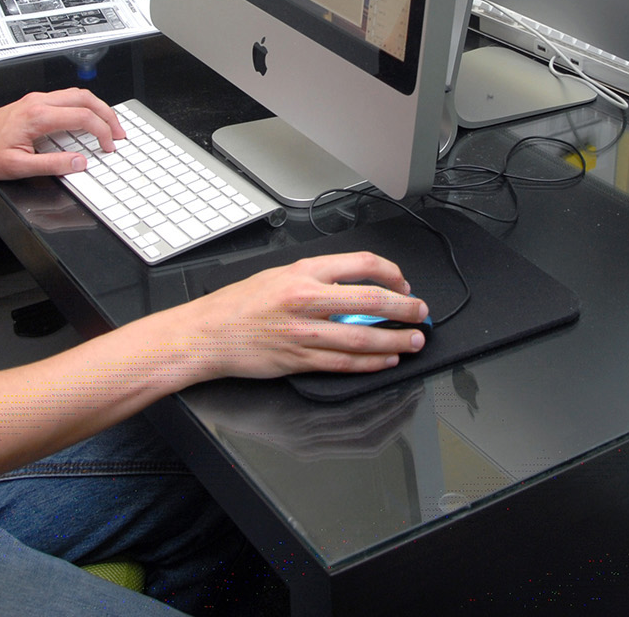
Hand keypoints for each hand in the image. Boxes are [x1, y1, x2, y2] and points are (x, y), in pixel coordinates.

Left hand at [0, 88, 125, 180]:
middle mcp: (37, 102)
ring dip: (96, 108)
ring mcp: (34, 100)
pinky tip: (86, 120)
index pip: (82, 117)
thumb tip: (79, 162)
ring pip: (76, 94)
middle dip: (107, 114)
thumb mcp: (18, 167)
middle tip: (119, 132)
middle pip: (84, 98)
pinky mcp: (31, 103)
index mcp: (37, 116)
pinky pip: (65, 98)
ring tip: (108, 126)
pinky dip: (83, 107)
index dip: (102, 132)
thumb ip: (52, 165)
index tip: (109, 146)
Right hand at [176, 252, 428, 380]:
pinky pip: (345, 363)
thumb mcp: (279, 275)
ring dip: (395, 340)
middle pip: (371, 301)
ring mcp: (305, 332)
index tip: (402, 284)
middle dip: (405, 308)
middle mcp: (307, 299)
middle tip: (421, 313)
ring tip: (414, 340)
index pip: (362, 264)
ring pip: (363, 338)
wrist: (208, 333)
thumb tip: (356, 286)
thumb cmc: (238, 304)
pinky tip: (386, 360)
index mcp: (304, 272)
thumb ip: (317, 279)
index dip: (391, 274)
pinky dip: (371, 363)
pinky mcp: (300, 360)